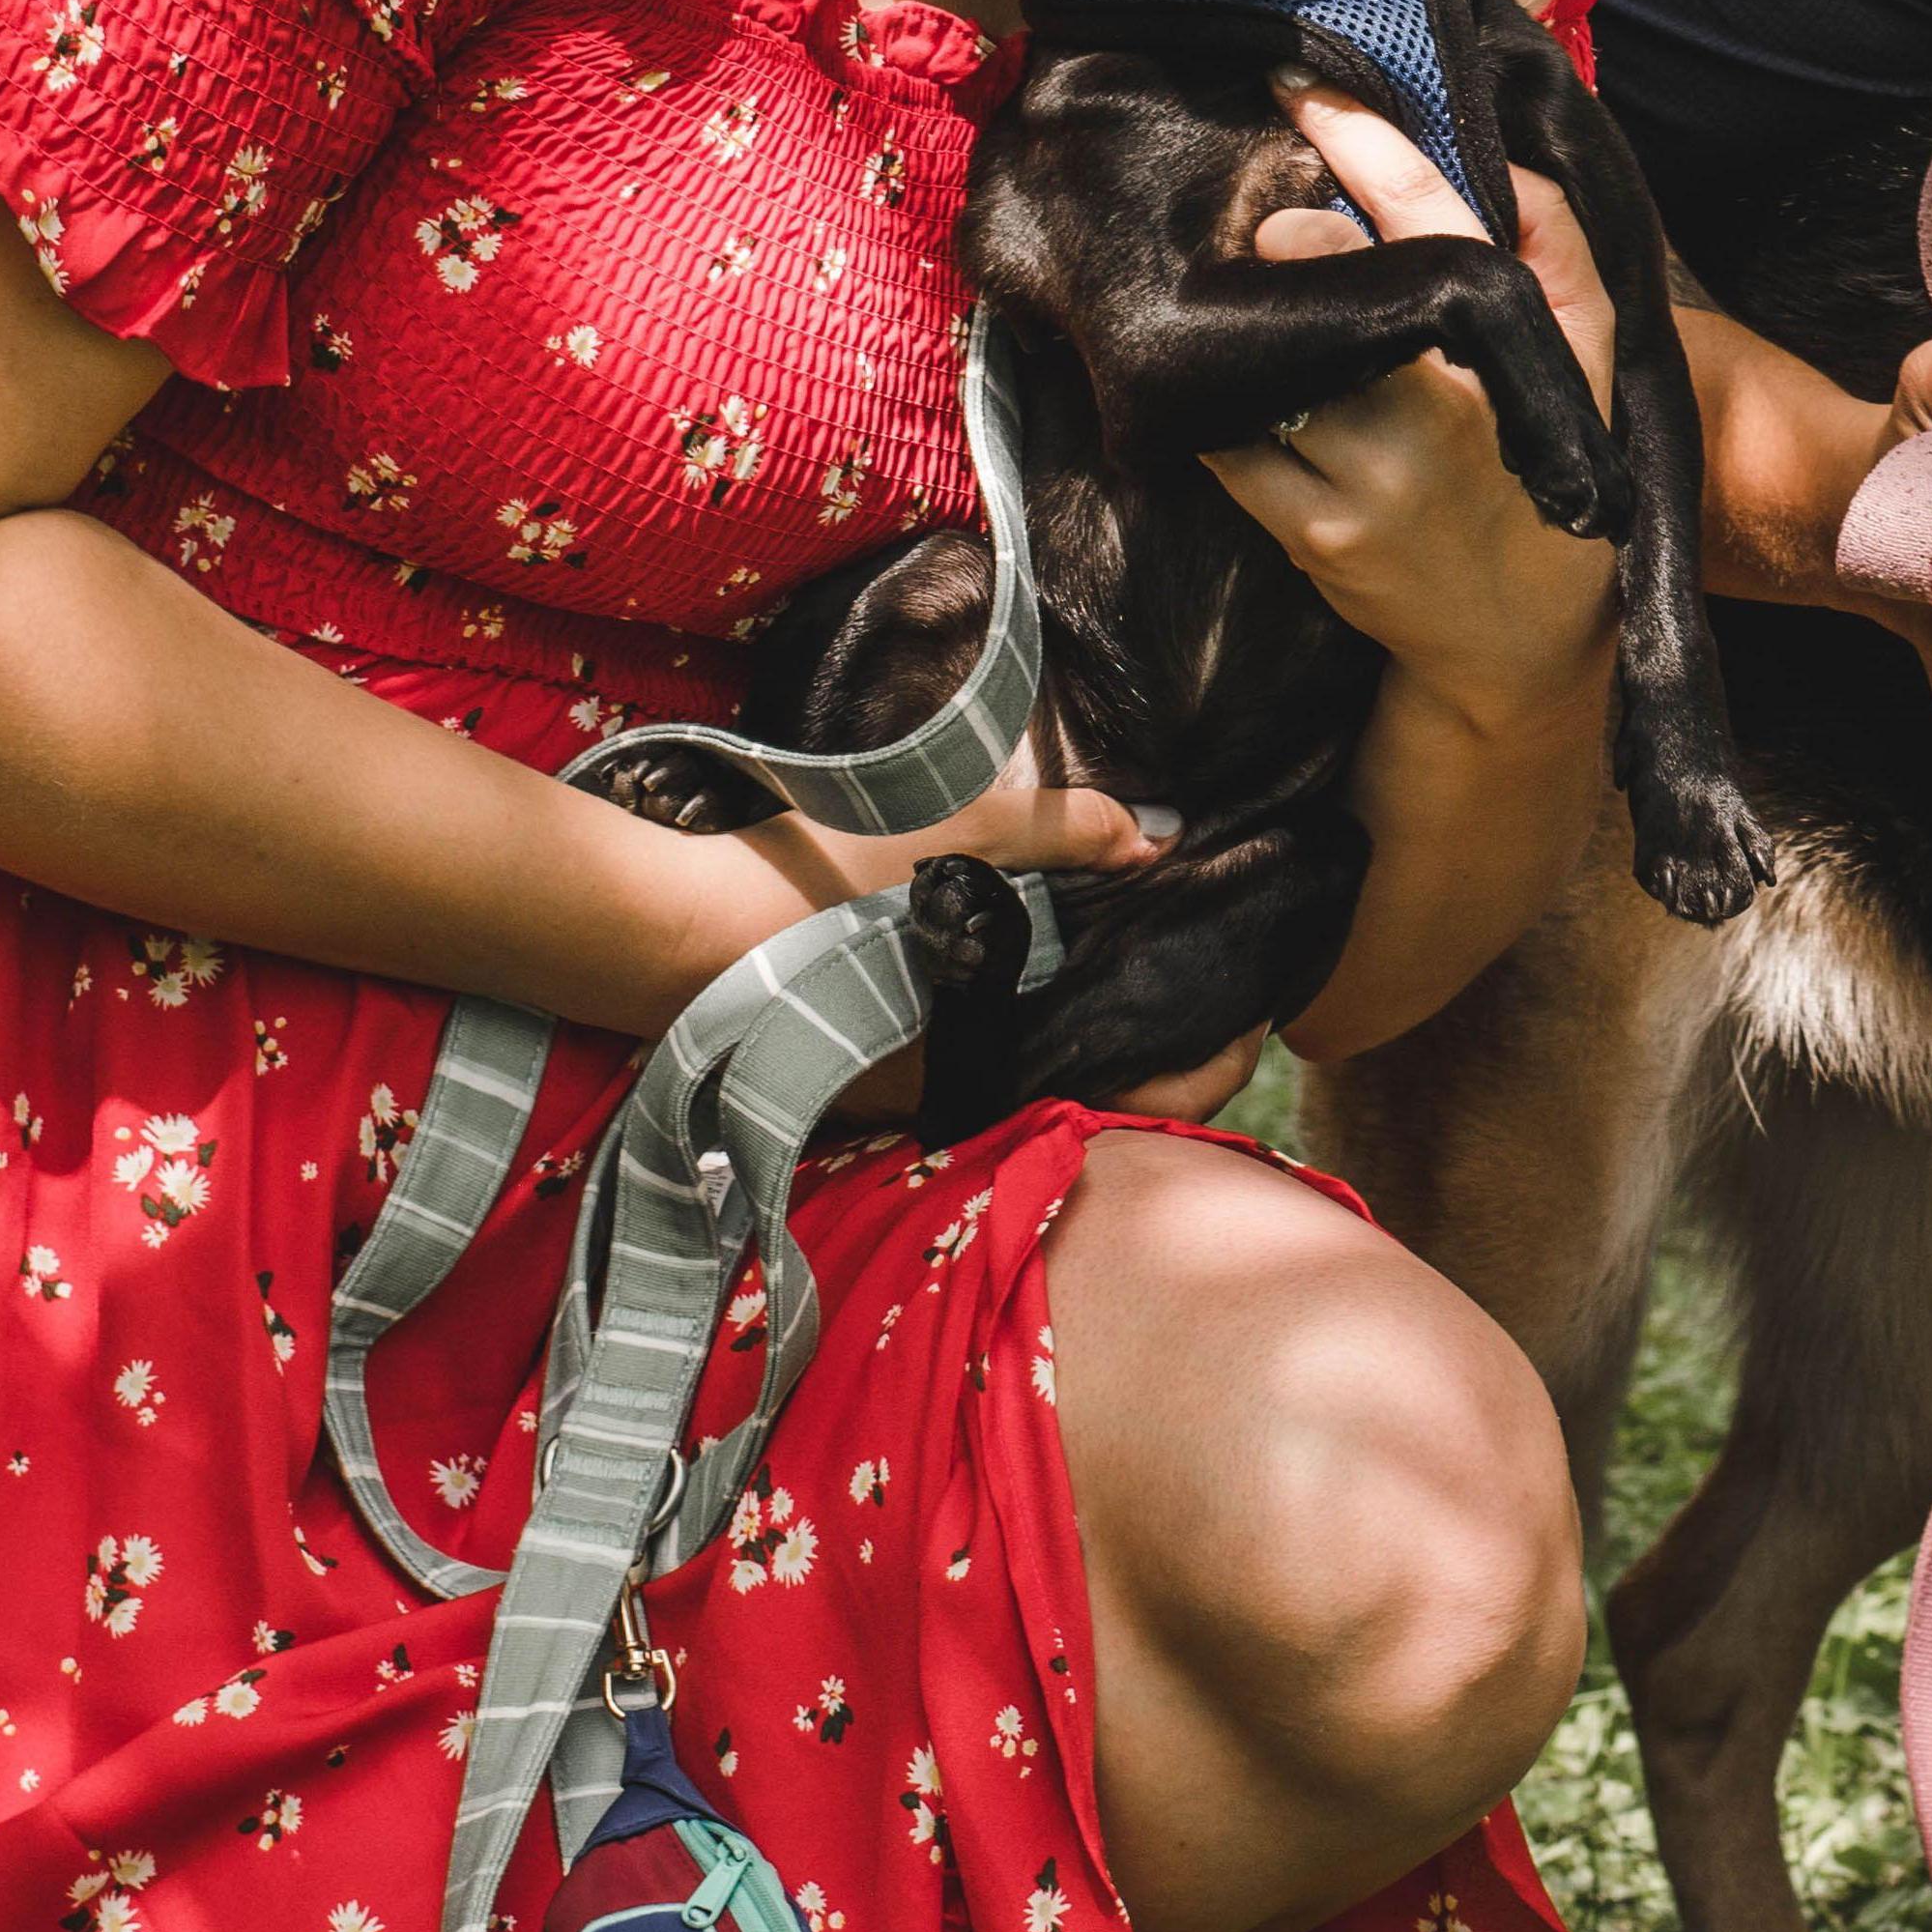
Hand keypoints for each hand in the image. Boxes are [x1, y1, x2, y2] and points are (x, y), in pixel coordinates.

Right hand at [655, 764, 1193, 1112]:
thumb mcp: (953, 833)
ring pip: (1042, 1076)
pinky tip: (1034, 962)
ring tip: (1141, 967)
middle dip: (1168, 1047)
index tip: (1261, 1015)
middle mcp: (971, 1094)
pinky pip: (982, 1056)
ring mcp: (917, 1091)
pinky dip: (1026, 1023)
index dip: (1221, 1065)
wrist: (670, 931)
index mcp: (1009, 1058)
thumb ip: (1062, 830)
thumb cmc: (819, 884)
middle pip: (1106, 1092)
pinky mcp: (871, 1070)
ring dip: (1095, 1037)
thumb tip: (1159, 835)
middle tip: (1216, 981)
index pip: (1155, 1101)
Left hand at [1202, 86, 1620, 742]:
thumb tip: (1490, 141)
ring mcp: (1368, 477)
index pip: (1426, 211)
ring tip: (1258, 315)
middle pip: (1327, 281)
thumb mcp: (1588, 351)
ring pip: (1270, 360)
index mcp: (1511, 344)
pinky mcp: (1310, 532)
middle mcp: (1440, 407)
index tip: (1297, 80)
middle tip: (1275, 227)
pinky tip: (1250, 397)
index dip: (1355, 135)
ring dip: (1254, 327)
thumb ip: (1553, 240)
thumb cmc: (1551, 469)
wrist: (1522, 640)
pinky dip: (1231, 406)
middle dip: (1289, 240)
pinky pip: (1234, 438)